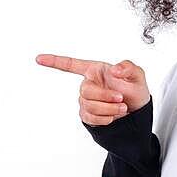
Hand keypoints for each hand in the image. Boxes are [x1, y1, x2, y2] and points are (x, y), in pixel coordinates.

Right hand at [34, 53, 150, 125]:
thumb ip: (127, 67)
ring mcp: (87, 100)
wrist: (137, 114)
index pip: (72, 65)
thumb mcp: (138, 75)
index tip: (39, 58)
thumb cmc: (135, 91)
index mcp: (96, 71)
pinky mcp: (88, 115)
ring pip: (88, 105)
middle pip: (85, 90)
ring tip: (122, 108)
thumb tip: (114, 70)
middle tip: (120, 98)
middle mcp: (89, 84)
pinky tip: (113, 116)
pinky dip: (104, 118)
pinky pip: (89, 117)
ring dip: (107, 109)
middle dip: (104, 96)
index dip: (55, 61)